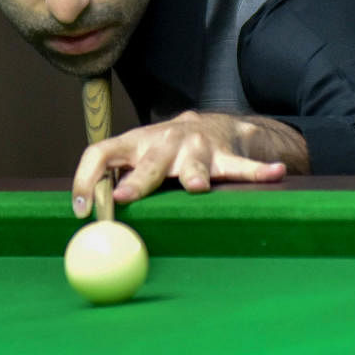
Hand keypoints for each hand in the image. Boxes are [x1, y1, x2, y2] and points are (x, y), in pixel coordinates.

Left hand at [71, 110, 307, 214]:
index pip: (100, 153)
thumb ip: (112, 188)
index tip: (81, 210)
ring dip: (195, 175)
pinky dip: (259, 172)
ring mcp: (197, 147)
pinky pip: (242, 168)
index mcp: (133, 144)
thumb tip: (84, 230)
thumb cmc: (163, 154)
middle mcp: (163, 141)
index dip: (86, 179)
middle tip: (126, 196)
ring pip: (195, 163)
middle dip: (138, 180)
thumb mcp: (135, 161)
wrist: (211, 125)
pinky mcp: (226, 156)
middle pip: (149, 162)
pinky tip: (274, 174)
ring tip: (198, 187)